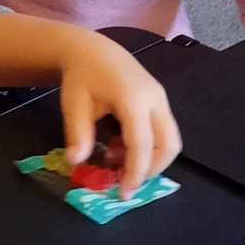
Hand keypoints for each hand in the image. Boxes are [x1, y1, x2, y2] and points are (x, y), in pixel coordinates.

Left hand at [0, 14, 181, 194]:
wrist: (93, 50)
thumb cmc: (82, 75)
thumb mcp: (74, 104)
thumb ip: (78, 134)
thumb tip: (76, 162)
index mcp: (133, 98)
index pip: (142, 143)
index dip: (135, 172)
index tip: (123, 194)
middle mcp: (155, 99)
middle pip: (168, 145)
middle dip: (150, 170)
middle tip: (123, 182)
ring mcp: (161, 100)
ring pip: (170, 141)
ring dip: (148, 160)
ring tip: (114, 158)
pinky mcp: (160, 103)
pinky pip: (163, 133)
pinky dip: (147, 148)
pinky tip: (119, 146)